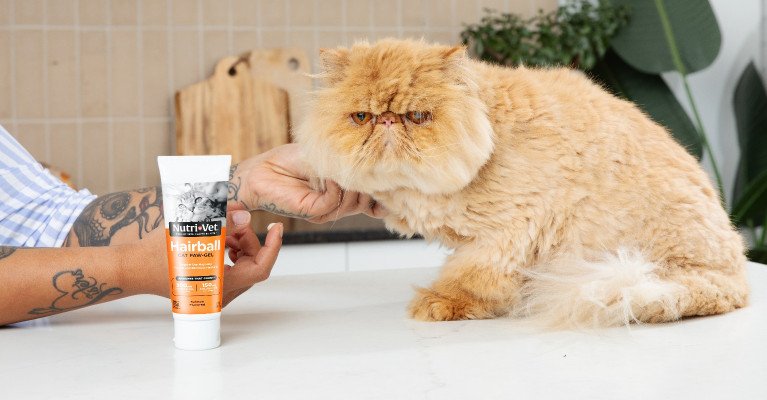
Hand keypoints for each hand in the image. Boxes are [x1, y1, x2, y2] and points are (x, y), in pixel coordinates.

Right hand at [142, 211, 281, 305]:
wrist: (131, 267)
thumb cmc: (154, 252)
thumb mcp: (190, 229)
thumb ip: (221, 220)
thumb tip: (246, 216)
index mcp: (219, 285)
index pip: (261, 268)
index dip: (273, 247)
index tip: (277, 228)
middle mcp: (220, 295)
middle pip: (252, 264)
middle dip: (249, 239)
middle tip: (234, 222)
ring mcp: (214, 294)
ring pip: (243, 266)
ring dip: (239, 244)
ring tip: (223, 228)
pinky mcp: (208, 288)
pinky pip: (231, 269)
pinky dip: (229, 251)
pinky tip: (218, 237)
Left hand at [230, 144, 386, 222]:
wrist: (260, 171)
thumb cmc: (289, 160)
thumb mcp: (326, 156)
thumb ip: (347, 163)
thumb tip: (375, 159)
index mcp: (340, 194)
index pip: (370, 203)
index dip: (383, 197)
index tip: (397, 185)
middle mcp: (335, 205)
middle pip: (366, 203)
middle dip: (369, 186)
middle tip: (366, 167)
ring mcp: (325, 210)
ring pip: (352, 203)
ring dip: (349, 183)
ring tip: (339, 166)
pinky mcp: (313, 211)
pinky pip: (334, 201)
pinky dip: (334, 186)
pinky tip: (328, 175)